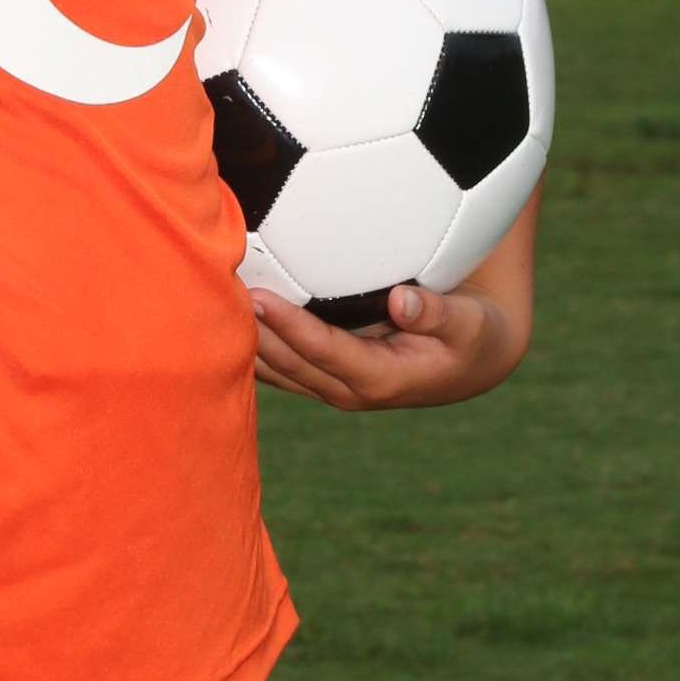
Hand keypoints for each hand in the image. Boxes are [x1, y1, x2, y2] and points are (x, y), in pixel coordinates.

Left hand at [248, 185, 537, 410]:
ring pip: (277, 370)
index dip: (290, 327)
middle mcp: (349, 390)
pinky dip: (253, 344)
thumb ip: (436, 312)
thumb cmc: (472, 335)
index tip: (259, 298)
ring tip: (207, 302)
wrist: (470, 365)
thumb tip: (403, 301)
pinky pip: (279, 366)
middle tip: (220, 290)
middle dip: (254, 332)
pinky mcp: (323, 378)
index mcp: (381, 377)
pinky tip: (222, 316)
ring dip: (246, 342)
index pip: (324, 351)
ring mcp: (332, 388)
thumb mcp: (468, 323)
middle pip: (289, 363)